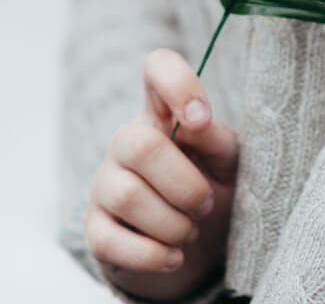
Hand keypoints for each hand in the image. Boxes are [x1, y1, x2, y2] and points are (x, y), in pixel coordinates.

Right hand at [83, 48, 238, 301]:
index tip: (200, 119)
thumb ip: (217, 139)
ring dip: (174, 224)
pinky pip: (110, 240)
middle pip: (142, 146)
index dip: (178, 84)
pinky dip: (152, 254)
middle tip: (206, 203)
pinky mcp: (95, 228)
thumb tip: (196, 123)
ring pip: (128, 196)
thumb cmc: (214, 188)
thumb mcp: (229, 163)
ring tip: (189, 230)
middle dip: (186, 185)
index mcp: (164, 113)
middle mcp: (127, 141)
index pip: (158, 68)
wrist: (201, 247)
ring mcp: (105, 183)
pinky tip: (174, 256)